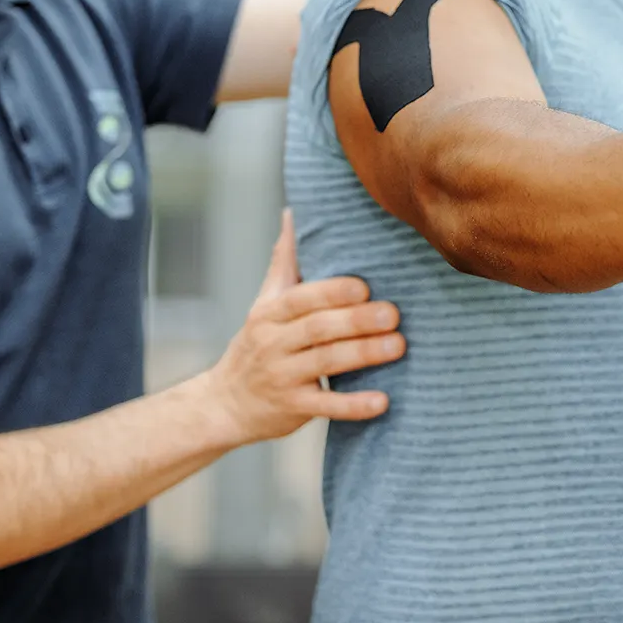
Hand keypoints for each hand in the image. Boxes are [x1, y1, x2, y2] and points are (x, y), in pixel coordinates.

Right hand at [200, 211, 405, 444]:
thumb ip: (283, 261)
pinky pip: (326, 407)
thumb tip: (293, 213)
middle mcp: (272, 343)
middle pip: (317, 328)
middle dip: (356, 321)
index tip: (364, 287)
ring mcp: (282, 378)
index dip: (331, 292)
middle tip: (393, 314)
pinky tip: (383, 401)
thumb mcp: (263, 303)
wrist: (224, 404)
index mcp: (269, 313)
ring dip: (364, 354)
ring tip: (398, 346)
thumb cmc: (256, 345)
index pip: (301, 298)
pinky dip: (354, 405)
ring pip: (325, 363)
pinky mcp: (293, 409)